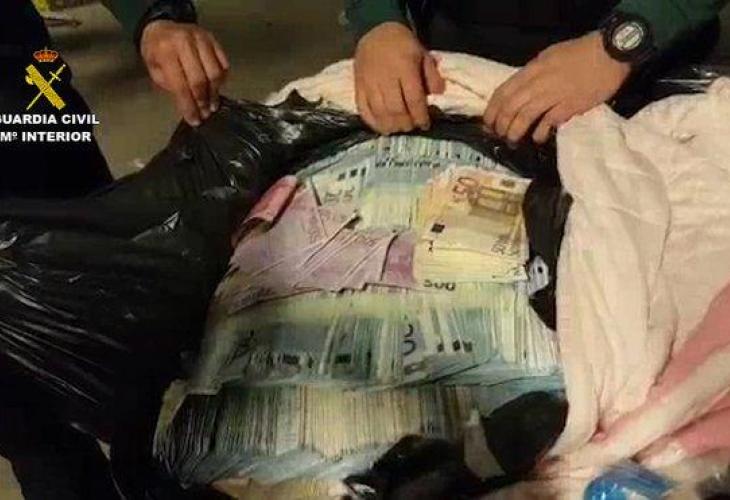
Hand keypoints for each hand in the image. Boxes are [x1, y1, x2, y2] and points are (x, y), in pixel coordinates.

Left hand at [141, 20, 229, 125]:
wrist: (161, 27)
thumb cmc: (156, 51)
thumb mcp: (155, 70)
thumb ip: (171, 87)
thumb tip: (190, 105)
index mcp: (166, 51)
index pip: (180, 85)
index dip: (188, 105)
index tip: (194, 119)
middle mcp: (185, 42)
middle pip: (200, 79)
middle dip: (203, 101)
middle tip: (205, 113)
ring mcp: (201, 39)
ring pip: (215, 72)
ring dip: (215, 92)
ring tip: (212, 103)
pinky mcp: (213, 39)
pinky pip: (223, 63)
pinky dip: (222, 78)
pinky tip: (216, 87)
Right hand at [354, 22, 444, 134]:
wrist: (375, 31)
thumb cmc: (403, 45)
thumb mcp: (422, 54)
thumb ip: (431, 75)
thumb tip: (438, 95)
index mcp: (404, 68)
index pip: (413, 99)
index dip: (420, 116)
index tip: (425, 125)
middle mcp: (385, 77)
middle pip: (396, 109)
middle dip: (406, 123)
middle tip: (411, 127)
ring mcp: (369, 83)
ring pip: (379, 112)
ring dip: (391, 126)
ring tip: (398, 128)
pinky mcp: (358, 86)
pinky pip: (363, 109)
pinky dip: (373, 123)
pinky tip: (382, 128)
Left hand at [484, 32, 630, 143]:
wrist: (610, 53)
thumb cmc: (579, 53)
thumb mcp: (549, 57)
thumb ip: (533, 74)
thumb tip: (520, 92)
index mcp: (533, 69)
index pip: (503, 91)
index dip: (492, 109)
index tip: (488, 122)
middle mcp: (539, 82)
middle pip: (511, 106)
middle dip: (501, 124)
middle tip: (499, 134)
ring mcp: (555, 95)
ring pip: (525, 116)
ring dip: (515, 131)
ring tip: (513, 139)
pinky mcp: (570, 106)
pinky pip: (548, 122)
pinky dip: (540, 132)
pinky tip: (538, 138)